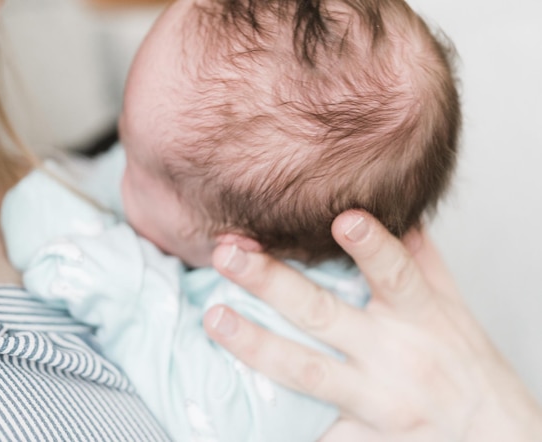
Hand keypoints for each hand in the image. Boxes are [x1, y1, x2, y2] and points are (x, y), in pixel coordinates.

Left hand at [204, 210, 541, 440]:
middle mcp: (396, 356)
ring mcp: (377, 402)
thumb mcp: (455, 307)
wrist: (497, 438)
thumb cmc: (470, 365)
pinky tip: (234, 414)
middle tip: (228, 254)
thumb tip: (395, 213)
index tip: (343, 219)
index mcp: (422, 316)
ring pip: (307, 371)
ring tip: (215, 318)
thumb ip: (421, 262)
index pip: (397, 274)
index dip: (372, 246)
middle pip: (325, 315)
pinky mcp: (364, 440)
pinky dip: (279, 427)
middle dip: (273, 283)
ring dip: (255, 344)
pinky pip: (316, 434)